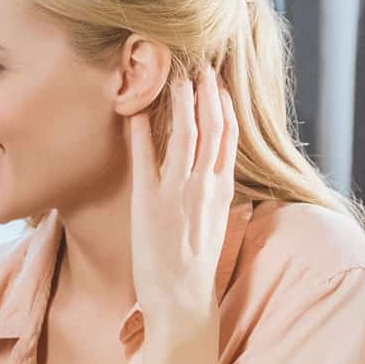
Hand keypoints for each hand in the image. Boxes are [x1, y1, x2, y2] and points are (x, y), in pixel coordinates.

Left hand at [129, 68, 236, 339]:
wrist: (184, 299)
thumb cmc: (195, 266)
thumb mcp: (215, 225)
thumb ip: (216, 198)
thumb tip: (218, 182)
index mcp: (222, 189)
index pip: (228, 136)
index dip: (223, 106)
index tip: (217, 82)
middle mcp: (204, 185)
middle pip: (212, 126)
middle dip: (206, 93)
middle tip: (197, 64)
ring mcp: (178, 192)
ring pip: (185, 134)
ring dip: (179, 101)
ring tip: (172, 74)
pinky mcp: (150, 202)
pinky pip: (145, 159)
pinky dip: (142, 131)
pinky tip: (136, 110)